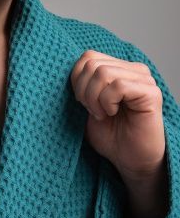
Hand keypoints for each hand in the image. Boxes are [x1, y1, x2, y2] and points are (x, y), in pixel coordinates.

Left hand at [70, 50, 165, 179]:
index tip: (83, 103)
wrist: (128, 160)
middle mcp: (133, 70)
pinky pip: (118, 86)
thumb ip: (82, 86)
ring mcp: (143, 79)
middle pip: (92, 64)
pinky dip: (107, 102)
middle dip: (84, 92)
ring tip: (102, 114)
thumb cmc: (110, 136)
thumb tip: (68, 69)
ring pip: (103, 73)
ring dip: (94, 99)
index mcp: (118, 69)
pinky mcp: (150, 93)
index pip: (88, 57)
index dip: (77, 80)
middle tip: (93, 112)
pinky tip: (112, 114)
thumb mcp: (88, 107)